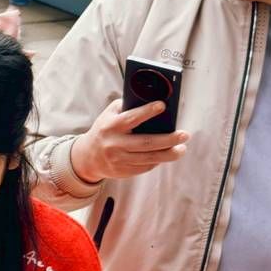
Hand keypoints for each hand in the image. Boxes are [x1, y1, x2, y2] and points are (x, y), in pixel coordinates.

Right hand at [70, 98, 188, 183]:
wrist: (86, 157)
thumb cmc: (104, 130)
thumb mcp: (109, 116)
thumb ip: (126, 107)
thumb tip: (152, 98)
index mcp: (111, 127)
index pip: (131, 118)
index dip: (147, 112)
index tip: (162, 106)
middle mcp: (114, 144)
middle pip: (146, 143)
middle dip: (168, 139)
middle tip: (184, 135)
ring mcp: (118, 160)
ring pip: (149, 158)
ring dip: (169, 154)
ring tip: (182, 149)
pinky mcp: (122, 172)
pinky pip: (145, 167)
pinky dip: (157, 161)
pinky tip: (166, 155)